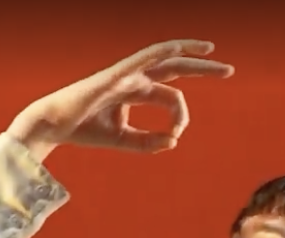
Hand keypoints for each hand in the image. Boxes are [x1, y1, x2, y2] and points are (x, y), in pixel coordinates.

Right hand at [7, 40, 233, 162]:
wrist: (55, 126)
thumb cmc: (85, 131)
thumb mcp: (123, 140)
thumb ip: (148, 142)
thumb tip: (175, 141)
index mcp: (135, 91)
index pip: (171, 97)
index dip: (182, 115)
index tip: (178, 134)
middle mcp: (133, 78)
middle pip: (175, 68)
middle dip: (203, 69)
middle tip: (230, 70)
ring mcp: (125, 73)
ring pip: (164, 60)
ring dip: (190, 55)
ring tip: (214, 54)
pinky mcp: (115, 74)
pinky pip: (143, 58)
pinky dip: (162, 51)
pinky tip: (181, 48)